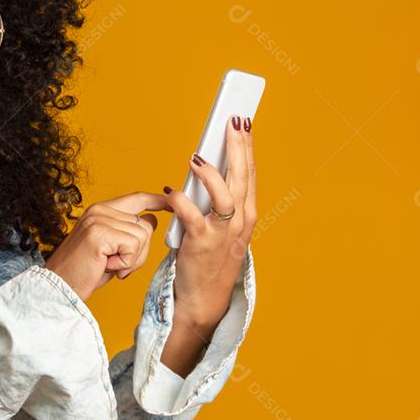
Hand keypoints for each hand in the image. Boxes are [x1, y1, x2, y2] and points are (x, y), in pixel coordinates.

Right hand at [44, 191, 171, 301]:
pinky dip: (125, 262)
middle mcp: (99, 210)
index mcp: (100, 211)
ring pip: (143, 236)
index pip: (137, 198)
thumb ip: (128, 232)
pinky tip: (107, 265)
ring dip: (132, 259)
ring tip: (109, 265)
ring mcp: (98, 219)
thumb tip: (151, 220)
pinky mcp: (100, 233)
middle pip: (146, 225)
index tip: (170, 203)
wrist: (60, 287)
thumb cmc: (84, 272)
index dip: (157, 201)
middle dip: (140, 251)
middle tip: (117, 264)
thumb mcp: (110, 248)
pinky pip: (133, 246)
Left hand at [163, 114, 257, 329]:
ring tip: (195, 158)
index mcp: (246, 214)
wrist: (203, 298)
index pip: (249, 173)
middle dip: (238, 147)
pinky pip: (192, 217)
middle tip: (232, 121)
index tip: (242, 120)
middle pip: (242, 177)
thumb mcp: (222, 225)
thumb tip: (205, 164)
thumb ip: (218, 198)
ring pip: (224, 196)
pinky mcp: (201, 244)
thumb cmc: (210, 257)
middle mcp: (239, 221)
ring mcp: (222, 234)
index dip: (246, 145)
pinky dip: (181, 201)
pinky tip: (171, 191)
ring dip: (211, 175)